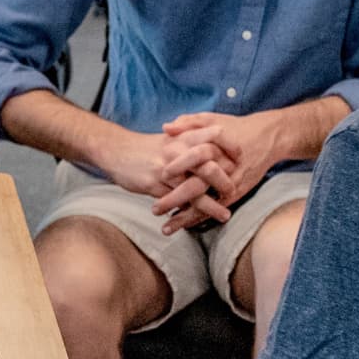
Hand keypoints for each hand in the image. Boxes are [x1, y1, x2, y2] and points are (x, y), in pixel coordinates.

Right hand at [99, 129, 237, 207]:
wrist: (116, 150)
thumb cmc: (146, 147)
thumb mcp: (171, 138)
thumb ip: (191, 141)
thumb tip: (216, 151)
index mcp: (183, 137)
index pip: (215, 137)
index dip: (231, 147)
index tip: (243, 159)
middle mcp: (177, 151)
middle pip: (209, 164)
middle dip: (224, 181)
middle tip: (235, 192)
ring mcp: (166, 168)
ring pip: (195, 189)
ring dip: (211, 205)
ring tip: (225, 215)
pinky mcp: (154, 184)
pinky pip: (176, 202)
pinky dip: (187, 214)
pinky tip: (196, 222)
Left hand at [153, 112, 293, 231]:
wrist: (266, 138)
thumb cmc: (235, 127)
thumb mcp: (212, 119)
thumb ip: (188, 122)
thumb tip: (165, 128)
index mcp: (217, 146)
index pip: (198, 155)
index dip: (180, 163)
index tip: (162, 173)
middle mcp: (224, 166)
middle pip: (199, 185)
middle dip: (176, 199)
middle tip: (155, 208)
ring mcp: (230, 182)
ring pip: (206, 203)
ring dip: (185, 217)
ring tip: (165, 228)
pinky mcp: (236, 192)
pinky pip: (216, 208)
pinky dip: (200, 218)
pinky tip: (184, 227)